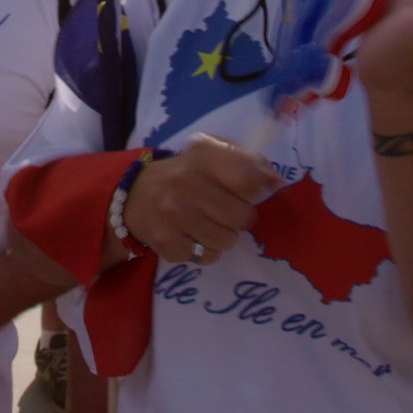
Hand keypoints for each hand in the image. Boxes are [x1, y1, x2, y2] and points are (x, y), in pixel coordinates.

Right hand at [122, 135, 278, 264]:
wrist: (135, 195)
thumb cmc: (185, 174)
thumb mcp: (212, 155)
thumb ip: (247, 162)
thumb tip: (277, 182)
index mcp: (202, 156)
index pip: (248, 178)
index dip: (258, 190)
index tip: (250, 192)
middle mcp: (185, 183)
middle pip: (242, 216)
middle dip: (240, 217)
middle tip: (225, 211)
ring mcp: (172, 214)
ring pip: (227, 240)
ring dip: (224, 236)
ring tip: (208, 224)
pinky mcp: (165, 242)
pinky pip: (207, 257)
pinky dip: (206, 251)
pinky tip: (193, 237)